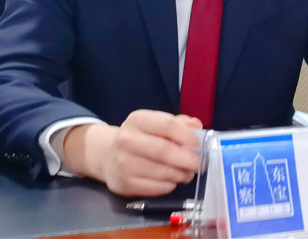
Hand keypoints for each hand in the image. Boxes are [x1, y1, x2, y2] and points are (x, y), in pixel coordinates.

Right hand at [63, 110, 202, 195]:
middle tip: (199, 163)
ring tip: (188, 172)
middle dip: (188, 159)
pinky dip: (171, 185)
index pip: (167, 125)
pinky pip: (157, 188)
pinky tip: (173, 179)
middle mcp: (127, 140)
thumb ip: (179, 123)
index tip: (199, 144)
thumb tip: (197, 127)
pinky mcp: (124, 184)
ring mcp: (124, 164)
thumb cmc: (139, 137)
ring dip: (182, 174)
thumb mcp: (155, 123)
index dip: (187, 136)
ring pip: (163, 173)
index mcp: (137, 120)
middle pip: (165, 151)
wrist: (107, 154)